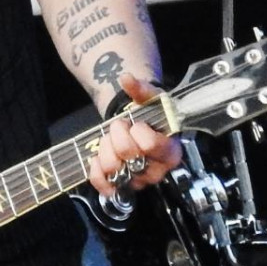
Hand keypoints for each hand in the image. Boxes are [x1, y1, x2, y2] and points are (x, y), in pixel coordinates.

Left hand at [88, 73, 182, 197]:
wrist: (136, 129)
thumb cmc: (149, 116)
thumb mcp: (149, 100)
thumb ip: (140, 88)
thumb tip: (126, 78)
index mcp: (170, 151)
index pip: (151, 145)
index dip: (139, 131)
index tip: (137, 123)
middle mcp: (156, 171)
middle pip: (128, 155)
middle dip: (117, 134)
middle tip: (119, 126)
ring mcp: (138, 181)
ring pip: (113, 169)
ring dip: (105, 149)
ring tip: (110, 140)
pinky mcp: (121, 187)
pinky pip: (105, 187)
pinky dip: (95, 172)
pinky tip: (96, 158)